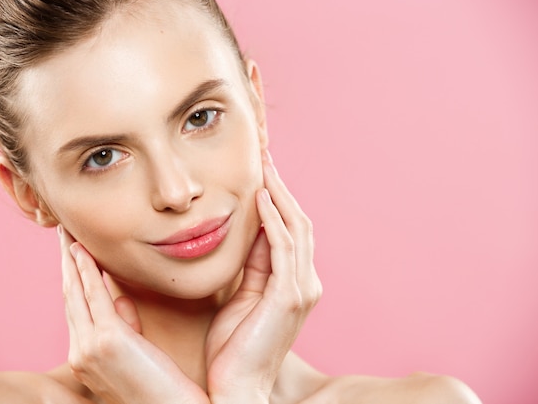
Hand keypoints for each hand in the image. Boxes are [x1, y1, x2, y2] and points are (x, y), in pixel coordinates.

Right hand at [59, 227, 208, 403]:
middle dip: (66, 263)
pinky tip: (83, 250)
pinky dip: (88, 270)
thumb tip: (122, 299)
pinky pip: (94, 295)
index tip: (73, 253)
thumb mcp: (137, 354)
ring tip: (68, 233)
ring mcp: (89, 348)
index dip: (73, 278)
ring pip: (76, 292)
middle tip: (63, 234)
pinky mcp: (107, 341)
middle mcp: (80, 353)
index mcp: (85, 357)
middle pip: (69, 297)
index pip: (76, 309)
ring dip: (71, 259)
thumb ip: (127, 326)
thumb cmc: (161, 387)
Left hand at [205, 151, 321, 403]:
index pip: (290, 230)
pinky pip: (283, 248)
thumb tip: (251, 230)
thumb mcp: (240, 296)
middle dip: (282, 187)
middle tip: (264, 156)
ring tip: (264, 166)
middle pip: (299, 223)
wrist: (236, 387)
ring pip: (296, 229)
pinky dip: (274, 221)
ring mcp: (301, 290)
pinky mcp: (289, 297)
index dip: (278, 198)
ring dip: (279, 195)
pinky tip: (261, 198)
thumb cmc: (233, 347)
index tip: (261, 170)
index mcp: (293, 284)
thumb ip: (251, 266)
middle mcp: (304, 283)